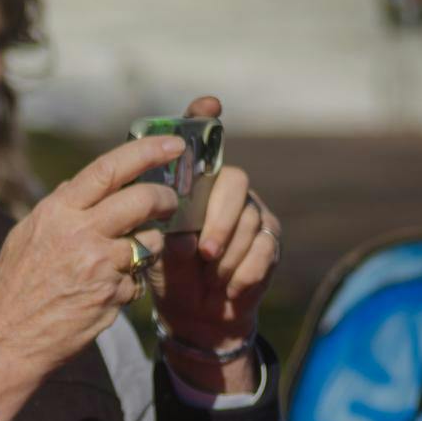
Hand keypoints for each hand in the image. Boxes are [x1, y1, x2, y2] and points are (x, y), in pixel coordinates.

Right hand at [0, 134, 182, 420]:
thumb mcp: (24, 236)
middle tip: (168, 203)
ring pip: (150, 242)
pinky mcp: (113, 296)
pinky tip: (104, 292)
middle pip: (143, 200)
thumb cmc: (13, 287)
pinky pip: (138, 279)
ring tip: (125, 257)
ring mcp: (100, 266)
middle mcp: (81, 233)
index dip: (147, 151)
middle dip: (165, 198)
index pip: (109, 168)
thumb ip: (55, 208)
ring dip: (148, 245)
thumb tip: (73, 184)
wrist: (8, 339)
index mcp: (58, 212)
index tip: (173, 145)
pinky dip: (128, 283)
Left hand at [147, 95, 279, 395]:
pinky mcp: (272, 243)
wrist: (195, 317)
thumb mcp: (150, 250)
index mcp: (195, 187)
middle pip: (235, 181)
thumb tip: (154, 220)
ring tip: (209, 276)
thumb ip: (149, 228)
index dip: (205, 117)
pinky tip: (227, 288)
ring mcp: (254, 215)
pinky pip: (265, 251)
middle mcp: (227, 192)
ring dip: (228, 255)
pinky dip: (243, 274)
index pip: (203, 143)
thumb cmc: (168, 275)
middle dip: (220, 218)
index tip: (209, 104)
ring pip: (251, 221)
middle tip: (203, 251)